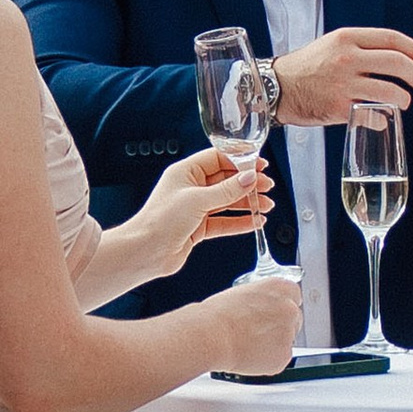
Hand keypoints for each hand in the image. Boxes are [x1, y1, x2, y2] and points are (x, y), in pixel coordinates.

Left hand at [137, 145, 268, 277]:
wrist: (145, 252)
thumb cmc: (160, 221)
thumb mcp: (198, 200)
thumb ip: (227, 190)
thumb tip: (250, 178)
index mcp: (185, 172)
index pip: (218, 159)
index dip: (240, 161)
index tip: (260, 165)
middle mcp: (190, 188)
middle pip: (226, 180)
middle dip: (248, 184)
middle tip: (267, 186)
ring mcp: (195, 208)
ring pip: (227, 202)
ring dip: (247, 203)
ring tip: (267, 205)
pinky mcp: (198, 228)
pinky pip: (224, 221)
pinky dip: (240, 222)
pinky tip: (255, 221)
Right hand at [209, 266, 304, 378]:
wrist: (211, 336)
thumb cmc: (218, 315)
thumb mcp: (242, 295)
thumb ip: (260, 301)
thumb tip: (260, 310)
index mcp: (279, 288)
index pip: (294, 295)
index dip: (280, 307)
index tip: (272, 314)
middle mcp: (289, 308)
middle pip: (293, 319)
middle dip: (279, 327)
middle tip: (257, 333)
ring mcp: (289, 333)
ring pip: (286, 341)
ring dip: (272, 344)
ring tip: (247, 344)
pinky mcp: (284, 355)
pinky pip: (279, 359)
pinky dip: (267, 361)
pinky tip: (249, 355)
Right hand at [271, 24, 412, 123]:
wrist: (278, 88)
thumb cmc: (308, 66)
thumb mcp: (332, 44)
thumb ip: (361, 46)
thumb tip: (396, 53)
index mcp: (347, 38)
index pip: (392, 38)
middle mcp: (347, 58)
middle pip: (398, 63)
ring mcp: (343, 84)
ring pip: (392, 90)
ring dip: (404, 98)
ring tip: (403, 101)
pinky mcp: (339, 108)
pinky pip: (374, 114)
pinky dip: (383, 118)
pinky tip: (382, 118)